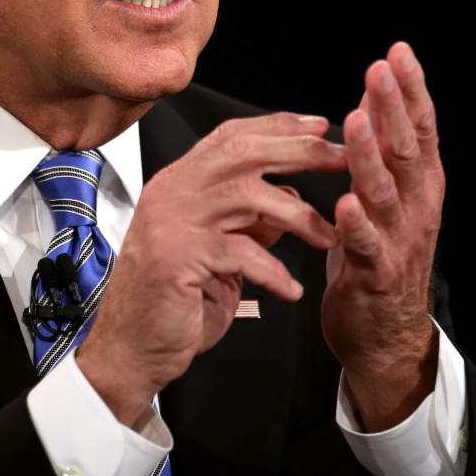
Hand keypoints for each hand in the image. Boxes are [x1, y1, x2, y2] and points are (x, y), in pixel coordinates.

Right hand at [77, 113, 345, 426]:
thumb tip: (291, 194)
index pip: (231, 135)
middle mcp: (171, 192)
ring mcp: (171, 223)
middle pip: (243, 152)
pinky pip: (241, 252)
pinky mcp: (177, 259)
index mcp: (179, 183)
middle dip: (300, 152)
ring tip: (328, 237)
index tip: (321, 126)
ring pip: (247, 194)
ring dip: (299, 215)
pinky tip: (292, 290)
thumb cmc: (174, 301)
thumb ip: (251, 219)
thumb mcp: (220, 250)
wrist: (131, 348)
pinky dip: (274, 271)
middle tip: (343, 159)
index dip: (279, 126)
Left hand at [321, 43, 444, 429]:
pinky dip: (357, 226)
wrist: (384, 335)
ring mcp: (401, 243)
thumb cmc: (378, 258)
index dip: (410, 91)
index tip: (397, 52)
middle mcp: (418, 209)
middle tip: (379, 70)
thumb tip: (371, 99)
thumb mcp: (382, 199)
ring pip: (386, 193)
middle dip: (394, 109)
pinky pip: (368, 247)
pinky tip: (344, 205)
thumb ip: (379, 155)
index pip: (418, 129)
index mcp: (420, 186)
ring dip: (371, 156)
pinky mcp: (378, 276)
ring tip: (357, 121)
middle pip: (408, 151)